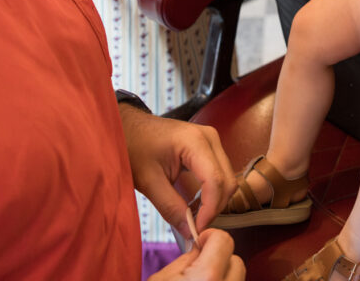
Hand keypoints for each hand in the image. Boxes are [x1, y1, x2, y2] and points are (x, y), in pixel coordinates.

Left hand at [120, 108, 236, 236]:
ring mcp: (212, 140)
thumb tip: (190, 232)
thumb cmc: (136, 148)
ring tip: (193, 216)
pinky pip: (221, 173)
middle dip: (214, 208)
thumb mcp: (148, 181)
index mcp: (195, 142)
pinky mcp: (210, 146)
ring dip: (215, 201)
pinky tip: (196, 203)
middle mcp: (210, 138)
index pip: (215, 181)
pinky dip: (213, 193)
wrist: (131, 128)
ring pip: (227, 179)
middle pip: (227, 181)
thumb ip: (170, 207)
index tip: (196, 230)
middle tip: (194, 227)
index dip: (209, 210)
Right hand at [148, 229, 244, 279]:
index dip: (210, 237)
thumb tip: (201, 248)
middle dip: (220, 257)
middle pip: (236, 260)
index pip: (224, 240)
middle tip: (202, 262)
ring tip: (203, 278)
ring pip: (237, 278)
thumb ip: (186, 258)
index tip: (200, 242)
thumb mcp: (162, 278)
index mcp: (206, 277)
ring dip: (223, 273)